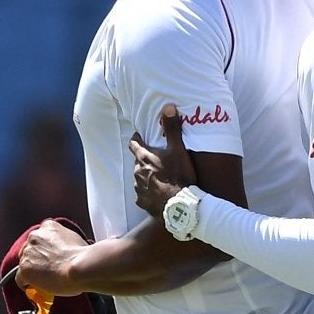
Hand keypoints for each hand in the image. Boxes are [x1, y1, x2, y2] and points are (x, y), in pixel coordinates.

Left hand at [15, 220, 85, 294]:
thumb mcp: (76, 240)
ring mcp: (28, 252)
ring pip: (24, 264)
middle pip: (29, 250)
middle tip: (47, 270)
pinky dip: (26, 285)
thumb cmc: (84, 257)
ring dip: (32, 272)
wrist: (81, 267)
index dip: (44, 250)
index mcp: (48, 227)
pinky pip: (20, 279)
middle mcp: (35, 236)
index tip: (49, 257)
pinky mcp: (24, 269)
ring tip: (43, 282)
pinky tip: (34, 289)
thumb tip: (66, 254)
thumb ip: (65, 243)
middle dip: (36, 260)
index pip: (40, 237)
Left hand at [130, 104, 195, 219]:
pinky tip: (159, 195)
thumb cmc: (179, 176)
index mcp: (144, 157)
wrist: (180, 206)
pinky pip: (143, 195)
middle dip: (145, 160)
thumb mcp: (178, 150)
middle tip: (158, 160)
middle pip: (138, 162)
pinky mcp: (142, 202)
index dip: (137, 139)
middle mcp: (137, 172)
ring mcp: (138, 188)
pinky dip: (149, 193)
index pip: (134, 143)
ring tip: (161, 179)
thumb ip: (172, 129)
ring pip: (140, 178)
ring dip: (147, 177)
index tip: (141, 137)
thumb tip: (168, 106)